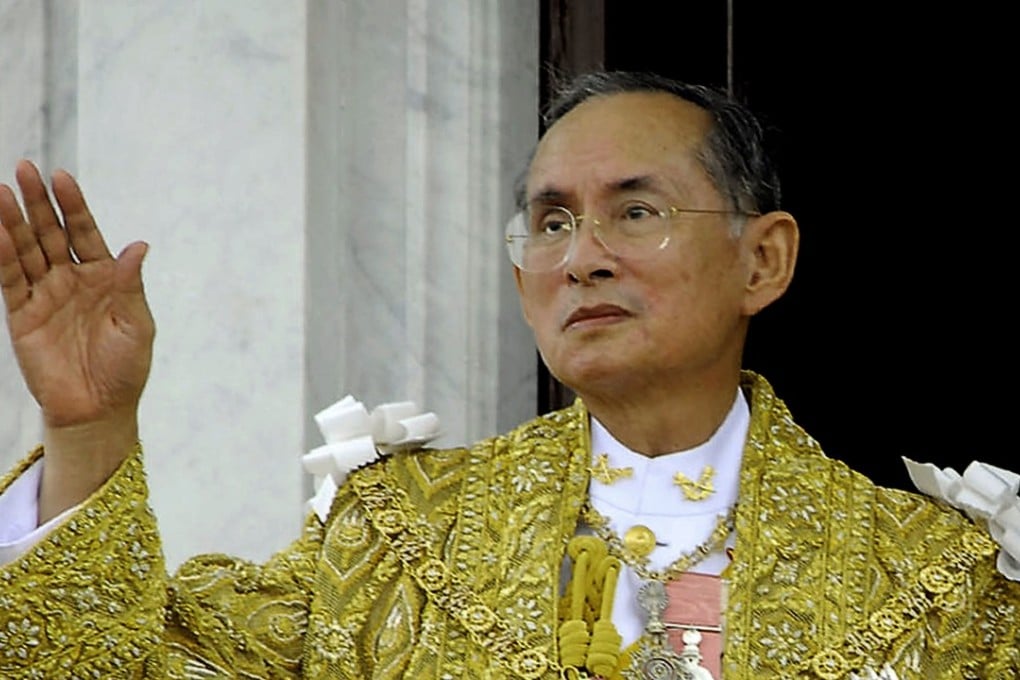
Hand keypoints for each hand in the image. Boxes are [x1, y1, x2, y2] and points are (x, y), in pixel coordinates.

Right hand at [0, 160, 153, 518]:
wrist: (99, 409)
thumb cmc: (126, 368)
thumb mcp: (137, 324)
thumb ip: (132, 285)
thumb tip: (139, 244)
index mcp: (105, 277)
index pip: (85, 232)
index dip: (73, 205)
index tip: (61, 176)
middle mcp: (72, 279)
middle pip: (51, 233)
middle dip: (38, 202)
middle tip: (24, 169)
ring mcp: (45, 295)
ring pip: (26, 251)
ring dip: (13, 222)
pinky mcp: (23, 315)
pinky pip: (10, 280)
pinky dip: (2, 256)